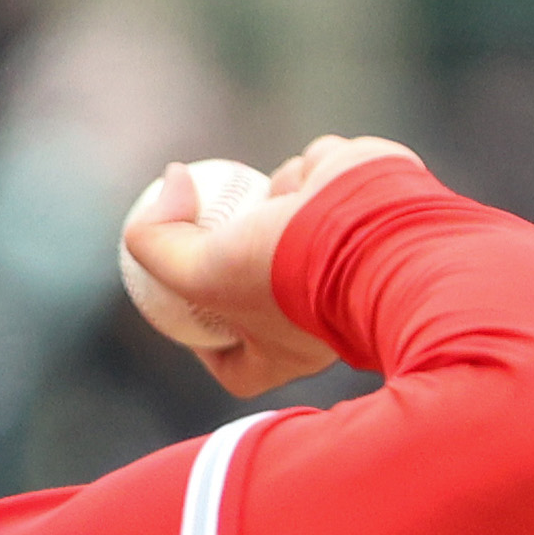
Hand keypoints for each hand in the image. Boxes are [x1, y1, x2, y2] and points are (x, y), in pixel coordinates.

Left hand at [119, 135, 423, 400]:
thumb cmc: (288, 270)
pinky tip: (320, 174)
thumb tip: (168, 185)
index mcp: (288, 351)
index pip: (238, 366)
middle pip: (261, 282)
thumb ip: (156, 242)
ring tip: (285, 202)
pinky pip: (322, 176)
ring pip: (290, 215)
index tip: (185, 316)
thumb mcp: (200, 271)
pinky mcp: (368, 202)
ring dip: (276, 198)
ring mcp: (349, 256)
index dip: (207, 346)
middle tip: (209, 225)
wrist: (377, 230)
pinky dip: (312, 168)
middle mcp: (320, 309)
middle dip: (237, 252)